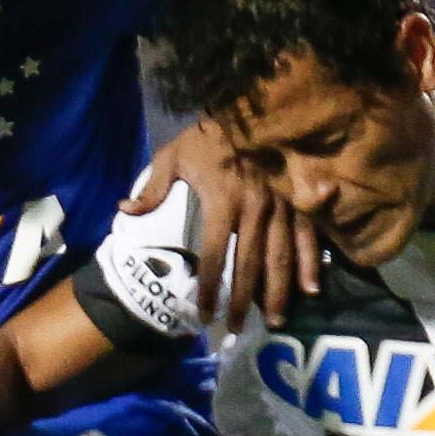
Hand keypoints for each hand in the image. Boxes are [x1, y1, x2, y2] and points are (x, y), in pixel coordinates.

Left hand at [134, 117, 319, 327]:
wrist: (253, 104)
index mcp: (223, 202)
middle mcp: (255, 209)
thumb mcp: (173, 154)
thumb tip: (124, 210)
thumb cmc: (209, 133)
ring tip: (273, 321)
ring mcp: (282, 206)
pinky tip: (310, 290)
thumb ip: (152, 187)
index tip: (205, 316)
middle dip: (243, 303)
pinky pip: (308, 237)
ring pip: (281, 258)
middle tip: (237, 331)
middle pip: (249, 266)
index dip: (210, 289)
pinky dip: (310, 264)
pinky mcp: (300, 200)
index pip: (214, 257)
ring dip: (276, 293)